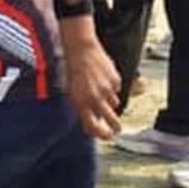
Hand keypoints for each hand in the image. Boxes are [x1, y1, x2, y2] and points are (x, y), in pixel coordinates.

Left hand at [61, 18, 121, 140]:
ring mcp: (106, 90)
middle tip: (117, 130)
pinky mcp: (115, 80)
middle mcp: (94, 98)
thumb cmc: (73, 71)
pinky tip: (103, 78)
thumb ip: (81, 107)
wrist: (81, 50)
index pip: (93, 126)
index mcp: (80, 103)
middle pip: (111, 120)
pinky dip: (112, 87)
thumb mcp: (71, 92)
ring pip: (114, 104)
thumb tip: (89, 124)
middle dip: (115, 127)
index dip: (101, 134)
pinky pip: (117, 89)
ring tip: (101, 91)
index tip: (107, 137)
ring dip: (110, 102)